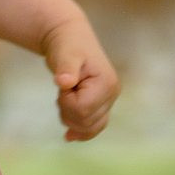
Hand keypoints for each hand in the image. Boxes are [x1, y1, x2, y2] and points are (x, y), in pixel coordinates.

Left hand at [43, 18, 118, 140]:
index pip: (83, 109)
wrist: (69, 38)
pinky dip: (81, 132)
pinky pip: (93, 127)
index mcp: (107, 84)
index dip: (66, 101)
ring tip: (65, 96)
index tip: (62, 84)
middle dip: (67, 109)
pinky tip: (69, 136)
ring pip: (89, 127)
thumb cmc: (66, 44)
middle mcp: (112, 95)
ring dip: (70, 117)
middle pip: (86, 122)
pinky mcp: (100, 105)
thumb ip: (65, 68)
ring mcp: (107, 101)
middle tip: (62, 89)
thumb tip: (64, 82)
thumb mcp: (65, 53)